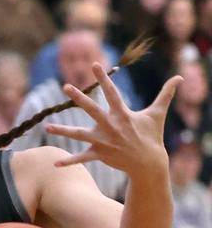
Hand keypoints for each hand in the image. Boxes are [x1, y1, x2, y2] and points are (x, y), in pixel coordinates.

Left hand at [46, 63, 181, 176]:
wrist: (148, 163)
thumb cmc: (152, 136)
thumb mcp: (158, 114)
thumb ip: (166, 94)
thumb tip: (179, 77)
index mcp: (122, 114)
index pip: (111, 92)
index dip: (103, 78)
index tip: (94, 64)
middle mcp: (111, 126)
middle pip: (92, 109)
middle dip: (79, 98)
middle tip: (65, 86)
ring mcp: (104, 141)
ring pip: (79, 134)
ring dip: (63, 131)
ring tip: (47, 128)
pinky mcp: (99, 154)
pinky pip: (81, 158)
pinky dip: (69, 161)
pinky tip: (54, 163)